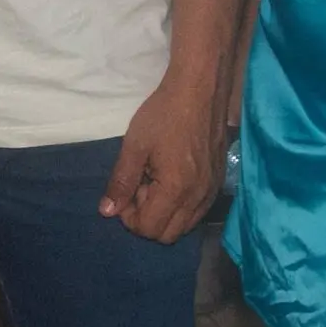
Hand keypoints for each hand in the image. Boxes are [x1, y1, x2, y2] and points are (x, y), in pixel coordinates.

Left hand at [100, 75, 224, 243]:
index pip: (149, 229)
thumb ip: (121, 182)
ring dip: (164, 214)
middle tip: (138, 188)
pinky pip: (198, 211)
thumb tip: (107, 212)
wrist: (200, 91)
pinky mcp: (219, 182)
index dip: (130, 217)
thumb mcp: (134, 146)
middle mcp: (198, 198)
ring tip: (154, 182)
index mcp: (176, 190)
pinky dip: (181, 206)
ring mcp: (211, 192)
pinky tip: (171, 179)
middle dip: (147, 219)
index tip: (125, 191)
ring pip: (185, 226)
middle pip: (168, 235)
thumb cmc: (163, 115)